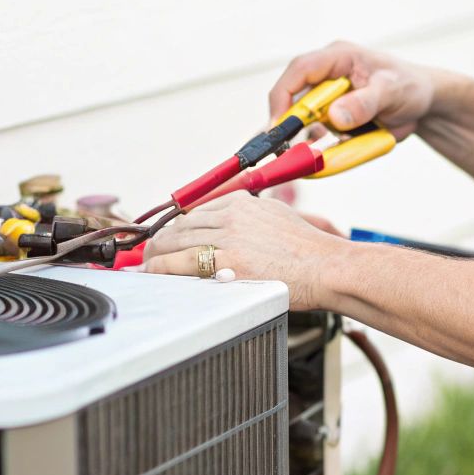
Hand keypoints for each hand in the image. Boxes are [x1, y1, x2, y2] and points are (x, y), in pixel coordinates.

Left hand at [141, 193, 346, 309]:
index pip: (197, 212)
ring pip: (177, 241)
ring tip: (147, 264)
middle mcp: (232, 215)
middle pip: (182, 225)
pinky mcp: (227, 261)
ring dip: (156, 254)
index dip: (177, 228)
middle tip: (149, 252)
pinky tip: (152, 272)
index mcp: (242, 203)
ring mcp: (228, 237)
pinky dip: (161, 267)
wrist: (326, 267)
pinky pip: (180, 262)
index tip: (168, 237)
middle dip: (161, 240)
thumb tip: (233, 228)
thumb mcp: (277, 218)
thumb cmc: (309, 251)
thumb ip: (252, 218)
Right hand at [268, 40, 436, 140]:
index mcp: (337, 58)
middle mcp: (326, 76)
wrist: (424, 103)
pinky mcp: (332, 117)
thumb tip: (335, 117)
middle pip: (294, 99)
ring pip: (305, 122)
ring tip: (344, 142)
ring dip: (316, 139)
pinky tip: (349, 145)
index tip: (279, 125)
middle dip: (294, 125)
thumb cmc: (410, 86)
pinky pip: (319, 135)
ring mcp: (327, 98)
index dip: (283, 97)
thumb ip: (365, 103)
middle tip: (299, 148)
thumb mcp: (392, 92)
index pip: (299, 71)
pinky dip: (326, 146)